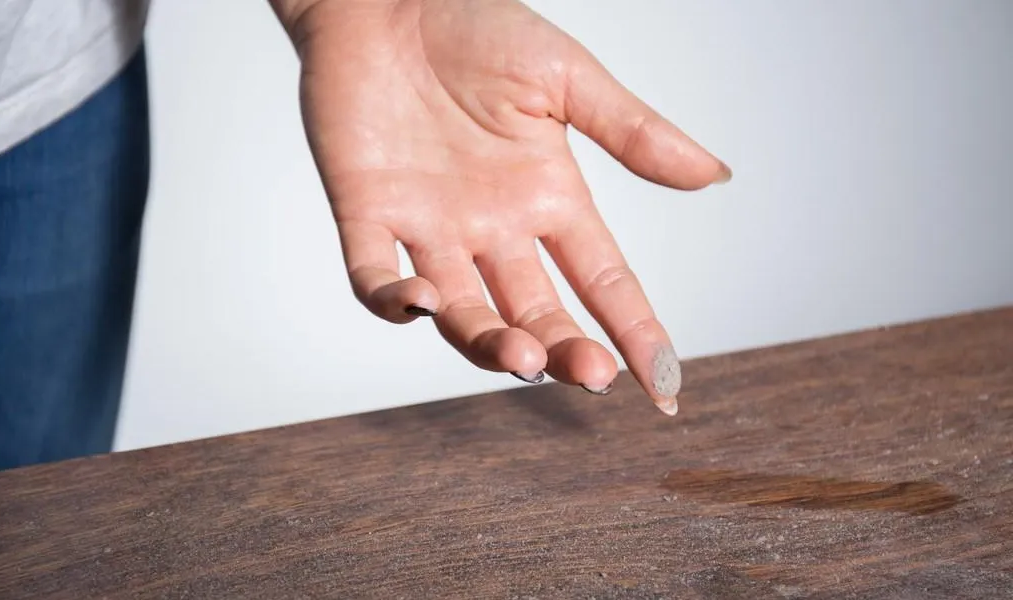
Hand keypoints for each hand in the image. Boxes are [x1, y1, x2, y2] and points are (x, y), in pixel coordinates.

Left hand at [278, 0, 730, 413]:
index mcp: (549, 198)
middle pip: (538, 312)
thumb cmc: (475, 24)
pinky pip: (373, 279)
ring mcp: (429, 228)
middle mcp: (493, 228)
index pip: (605, 280)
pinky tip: (423, 304)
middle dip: (565, 350)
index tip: (666, 386)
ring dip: (490, 343)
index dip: (637, 332)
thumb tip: (716, 175)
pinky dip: (393, 302)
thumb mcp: (565, 77)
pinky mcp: (367, 214)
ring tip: (520, 355)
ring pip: (462, 313)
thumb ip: (631, 131)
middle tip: (590, 374)